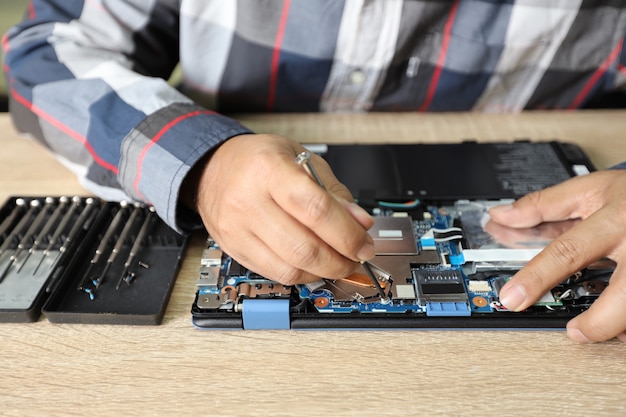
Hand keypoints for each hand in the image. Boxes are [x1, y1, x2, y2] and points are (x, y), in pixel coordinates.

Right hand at [189, 134, 374, 284]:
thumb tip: (361, 223)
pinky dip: (302, 274)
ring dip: (323, 272)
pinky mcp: (234, 249)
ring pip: (290, 267)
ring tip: (338, 262)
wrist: (213, 169)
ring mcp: (237, 229)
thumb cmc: (258, 161)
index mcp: (269, 169)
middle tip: (356, 257)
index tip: (364, 243)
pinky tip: (314, 265)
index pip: (315, 209)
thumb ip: (333, 191)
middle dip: (340, 259)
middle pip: (304, 246)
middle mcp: (248, 200)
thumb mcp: (301, 158)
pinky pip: (275, 274)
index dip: (347, 233)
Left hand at [489, 170, 625, 342]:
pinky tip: (623, 327)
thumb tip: (501, 216)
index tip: (513, 298)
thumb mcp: (590, 189)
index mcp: (614, 218)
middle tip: (575, 332)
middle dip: (597, 323)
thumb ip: (544, 205)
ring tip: (597, 330)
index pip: (568, 251)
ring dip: (621, 326)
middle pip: (624, 293)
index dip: (537, 277)